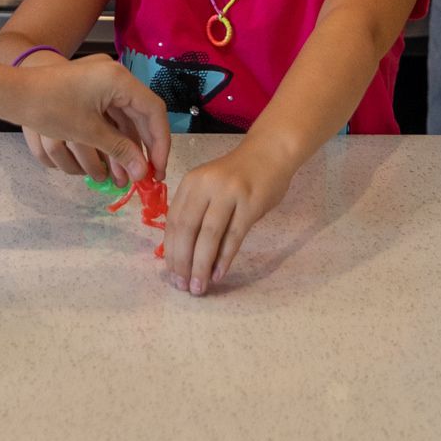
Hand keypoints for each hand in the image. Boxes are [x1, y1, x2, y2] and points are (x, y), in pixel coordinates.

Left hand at [14, 55, 169, 186]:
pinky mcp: (92, 89)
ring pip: (127, 118)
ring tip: (127, 176)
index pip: (154, 111)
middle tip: (147, 176)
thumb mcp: (88, 132)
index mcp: (119, 79)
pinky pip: (112, 114)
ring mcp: (104, 81)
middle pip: (143, 114)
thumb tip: (142, 172)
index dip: (160, 143)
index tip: (158, 169)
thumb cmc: (50, 108)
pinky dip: (114, 136)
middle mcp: (116, 76)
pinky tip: (115, 160)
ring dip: (128, 146)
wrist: (14, 93)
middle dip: (145, 148)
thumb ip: (120, 150)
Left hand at [163, 140, 298, 295]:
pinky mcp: (251, 203)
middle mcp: (206, 186)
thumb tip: (184, 254)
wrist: (269, 153)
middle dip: (182, 262)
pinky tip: (218, 274)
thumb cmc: (237, 176)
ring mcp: (229, 193)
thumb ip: (196, 212)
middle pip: (187, 229)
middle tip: (182, 286)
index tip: (171, 273)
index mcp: (191, 183)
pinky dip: (224, 258)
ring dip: (201, 265)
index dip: (170, 250)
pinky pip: (234, 236)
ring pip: (209, 235)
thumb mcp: (209, 187)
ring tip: (198, 287)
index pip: (174, 221)